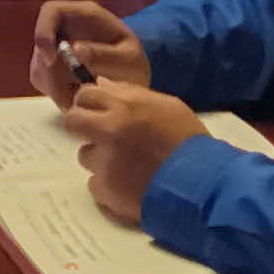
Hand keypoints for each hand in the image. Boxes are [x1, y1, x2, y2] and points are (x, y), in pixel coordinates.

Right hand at [29, 0, 149, 105]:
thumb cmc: (134, 65)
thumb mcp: (128, 60)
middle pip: (41, 42)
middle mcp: (67, 27)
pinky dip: (53, 91)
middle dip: (49, 70)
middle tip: (68, 94)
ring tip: (77, 99)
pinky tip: (74, 97)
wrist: (135, 83)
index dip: (44, 31)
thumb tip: (75, 49)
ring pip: (39, 63)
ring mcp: (58, 46)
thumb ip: (106, 55)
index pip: (51, 10)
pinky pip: (42, 77)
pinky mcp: (53, 66)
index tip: (51, 60)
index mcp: (86, 16)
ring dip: (53, 85)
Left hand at [62, 83, 209, 220]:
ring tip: (125, 165)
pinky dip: (108, 184)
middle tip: (100, 134)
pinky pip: (95, 183)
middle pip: (72, 121)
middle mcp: (108, 130)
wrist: (201, 184)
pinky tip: (127, 184)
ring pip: (85, 154)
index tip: (96, 109)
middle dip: (83, 126)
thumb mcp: (167, 106)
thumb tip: (103, 85)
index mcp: (124, 106)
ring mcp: (104, 161)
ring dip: (100, 158)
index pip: (85, 94)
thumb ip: (131, 94)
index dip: (89, 102)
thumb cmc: (188, 140)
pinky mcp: (105, 189)